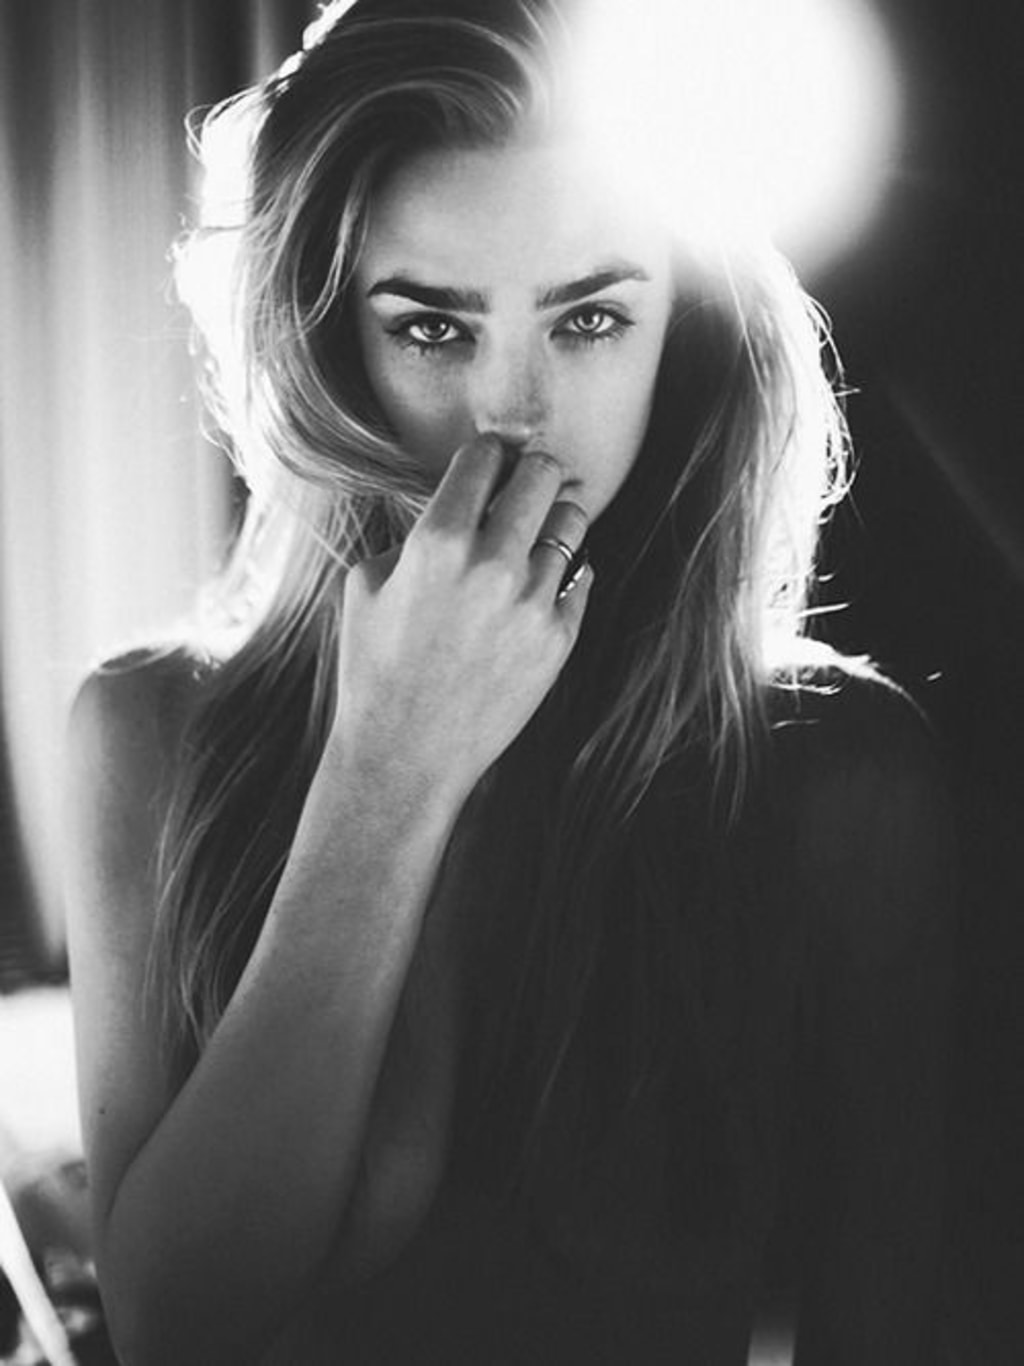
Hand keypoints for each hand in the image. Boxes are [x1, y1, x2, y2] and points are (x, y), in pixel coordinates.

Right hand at [332, 434, 593, 802]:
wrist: (405, 754)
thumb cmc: (374, 668)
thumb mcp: (366, 585)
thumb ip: (413, 532)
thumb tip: (457, 503)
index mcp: (437, 541)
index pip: (485, 457)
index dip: (489, 453)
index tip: (492, 460)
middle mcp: (491, 563)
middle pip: (543, 474)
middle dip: (533, 472)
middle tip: (525, 484)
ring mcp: (532, 601)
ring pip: (572, 521)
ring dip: (554, 519)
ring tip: (535, 533)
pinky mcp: (559, 637)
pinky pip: (580, 576)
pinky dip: (562, 572)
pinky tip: (540, 582)